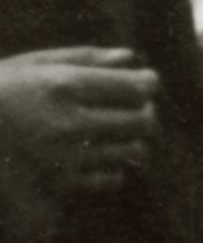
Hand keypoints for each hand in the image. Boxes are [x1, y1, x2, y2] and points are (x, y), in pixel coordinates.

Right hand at [0, 47, 158, 194]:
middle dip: (146, 114)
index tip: (144, 84)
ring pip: (133, 152)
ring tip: (115, 133)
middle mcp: (69, 121)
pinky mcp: (62, 184)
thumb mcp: (32, 65)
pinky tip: (94, 156)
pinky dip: (111, 167)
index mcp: (62, 85)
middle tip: (138, 110)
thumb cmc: (0, 90)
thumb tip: (132, 58)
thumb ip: (85, 59)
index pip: (134, 87)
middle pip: (143, 121)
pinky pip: (113, 178)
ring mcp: (67, 156)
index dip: (148, 84)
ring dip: (131, 141)